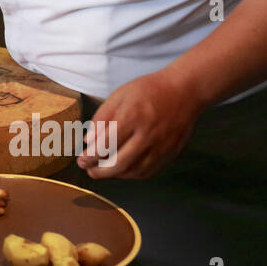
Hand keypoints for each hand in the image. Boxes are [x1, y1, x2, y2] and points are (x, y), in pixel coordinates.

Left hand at [77, 69, 203, 179]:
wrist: (184, 91)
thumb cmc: (149, 90)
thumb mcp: (119, 95)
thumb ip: (102, 118)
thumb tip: (89, 141)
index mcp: (131, 117)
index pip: (105, 145)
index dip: (90, 157)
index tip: (81, 160)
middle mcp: (147, 135)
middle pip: (119, 163)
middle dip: (100, 171)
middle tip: (89, 170)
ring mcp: (161, 146)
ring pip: (134, 171)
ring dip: (115, 175)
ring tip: (104, 170)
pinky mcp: (171, 153)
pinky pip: (149, 171)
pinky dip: (133, 174)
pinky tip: (123, 170)